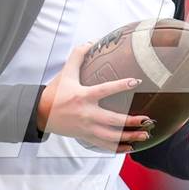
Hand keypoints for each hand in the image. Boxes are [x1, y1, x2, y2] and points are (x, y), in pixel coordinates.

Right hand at [36, 42, 153, 152]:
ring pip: (111, 136)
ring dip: (129, 137)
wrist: (40, 113)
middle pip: (113, 120)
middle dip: (131, 121)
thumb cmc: (54, 92)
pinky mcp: (85, 136)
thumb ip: (77, 56)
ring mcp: (87, 127)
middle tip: (148, 120)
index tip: (136, 82)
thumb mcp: (65, 73)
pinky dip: (117, 148)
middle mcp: (87, 114)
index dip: (121, 85)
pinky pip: (104, 145)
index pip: (105, 90)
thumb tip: (89, 42)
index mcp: (83, 96)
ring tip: (144, 136)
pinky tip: (130, 147)